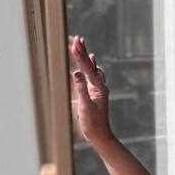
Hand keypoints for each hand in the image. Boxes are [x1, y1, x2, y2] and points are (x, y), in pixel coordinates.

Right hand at [67, 34, 113, 150]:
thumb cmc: (93, 124)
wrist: (100, 136)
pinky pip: (91, 77)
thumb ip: (81, 90)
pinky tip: (91, 63)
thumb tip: (75, 73)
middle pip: (90, 65)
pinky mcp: (93, 94)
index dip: (80, 55)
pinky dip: (89, 68)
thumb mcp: (85, 107)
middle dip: (82, 52)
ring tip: (82, 45)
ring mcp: (97, 90)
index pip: (87, 68)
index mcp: (98, 88)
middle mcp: (99, 87)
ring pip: (91, 69)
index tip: (74, 43)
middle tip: (77, 38)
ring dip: (85, 57)